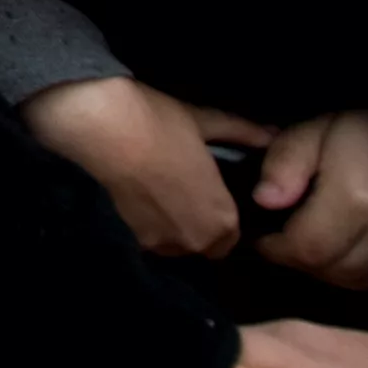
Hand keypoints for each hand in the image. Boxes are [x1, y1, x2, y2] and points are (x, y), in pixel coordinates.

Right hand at [23, 74, 257, 257]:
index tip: (204, 193)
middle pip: (201, 245)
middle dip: (194, 226)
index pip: (231, 236)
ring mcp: (157, 245)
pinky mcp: (125, 240)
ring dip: (167, 228)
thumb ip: (240, 132)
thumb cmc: (155, 121)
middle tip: (176, 192)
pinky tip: (129, 198)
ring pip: (171, 245)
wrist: (94, 125)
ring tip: (149, 194)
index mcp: (221, 217)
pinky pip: (144, 240)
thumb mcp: (202, 121)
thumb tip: (273, 134)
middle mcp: (194, 241)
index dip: (218, 214)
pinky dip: (141, 225)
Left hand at [250, 107, 367, 292]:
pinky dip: (356, 274)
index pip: (307, 247)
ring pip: (355, 280)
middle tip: (282, 241)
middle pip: (330, 270)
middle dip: (297, 260)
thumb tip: (263, 200)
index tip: (262, 238)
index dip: (277, 249)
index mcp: (355, 198)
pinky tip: (343, 253)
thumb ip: (285, 162)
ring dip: (325, 270)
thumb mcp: (316, 130)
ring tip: (309, 244)